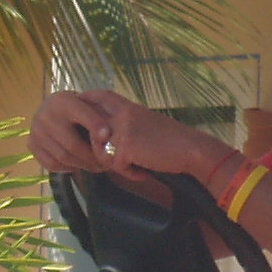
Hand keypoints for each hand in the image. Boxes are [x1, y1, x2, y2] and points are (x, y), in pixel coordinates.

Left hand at [28, 90, 237, 188]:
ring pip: (100, 152)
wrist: (190, 148)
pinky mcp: (126, 147)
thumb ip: (119, 123)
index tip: (81, 115)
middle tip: (115, 159)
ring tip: (136, 164)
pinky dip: (130, 173)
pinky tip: (144, 171)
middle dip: (97, 149)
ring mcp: (122, 129)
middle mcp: (120, 113)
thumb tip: (95, 135)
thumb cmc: (169, 139)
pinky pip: (116, 166)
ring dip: (116, 164)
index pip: (94, 98)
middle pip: (90, 131)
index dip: (84, 107)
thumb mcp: (141, 122)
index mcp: (124, 104)